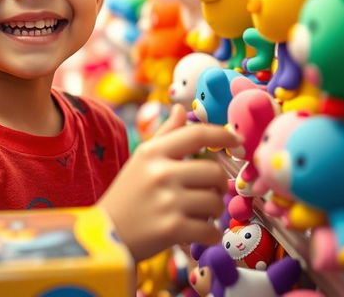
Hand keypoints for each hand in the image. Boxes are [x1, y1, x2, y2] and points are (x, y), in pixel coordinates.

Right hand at [98, 104, 239, 261]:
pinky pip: (212, 230)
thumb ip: (165, 134)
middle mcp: (161, 172)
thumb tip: (181, 109)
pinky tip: (196, 232)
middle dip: (218, 184)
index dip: (222, 134)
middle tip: (208, 191)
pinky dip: (210, 234)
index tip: (237, 140)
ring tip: (197, 213)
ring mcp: (168, 201)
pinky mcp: (173, 229)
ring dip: (213, 211)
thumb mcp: (141, 159)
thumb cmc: (128, 193)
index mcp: (153, 152)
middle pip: (214, 171)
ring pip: (216, 202)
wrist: (106, 234)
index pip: (196, 134)